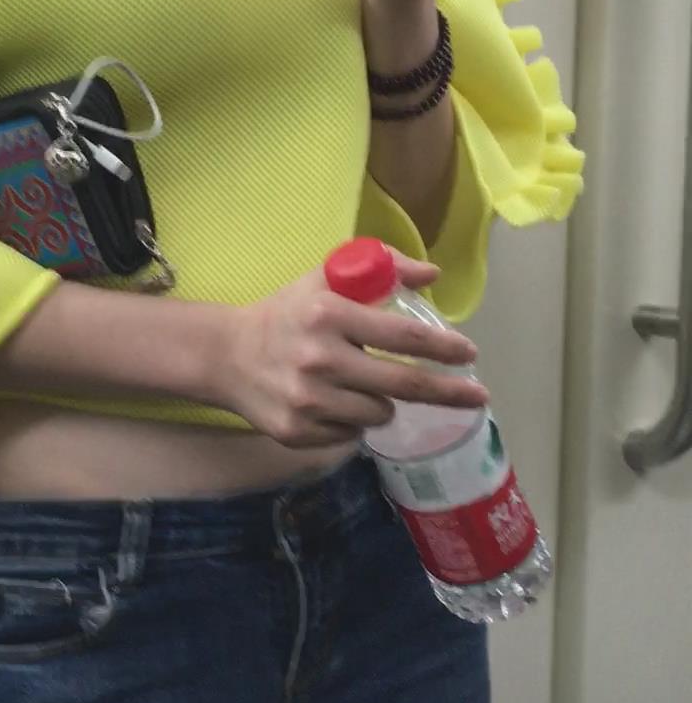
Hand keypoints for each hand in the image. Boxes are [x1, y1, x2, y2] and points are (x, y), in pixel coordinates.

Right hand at [219, 253, 488, 450]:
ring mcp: (307, 401)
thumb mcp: (325, 278)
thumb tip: (433, 275)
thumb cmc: (286, 313)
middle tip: (477, 396)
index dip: (444, 348)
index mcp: (329, 315)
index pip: (403, 336)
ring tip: (363, 384)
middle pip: (403, 385)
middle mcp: (319, 360)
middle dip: (449, 392)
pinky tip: (333, 402)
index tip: (470, 353)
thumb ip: (380, 268)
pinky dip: (354, 421)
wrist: (226, 356)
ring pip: (380, 414)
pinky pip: (351, 434)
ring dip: (386, 402)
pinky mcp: (296, 432)